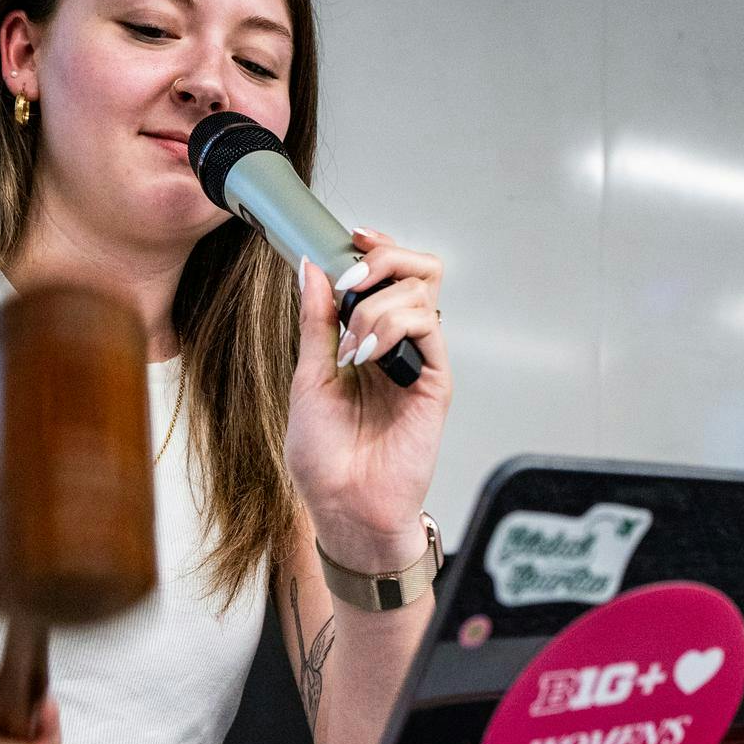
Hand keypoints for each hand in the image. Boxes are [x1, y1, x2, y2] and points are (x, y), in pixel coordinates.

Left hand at [286, 228, 451, 568]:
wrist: (343, 506)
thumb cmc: (325, 459)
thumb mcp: (308, 376)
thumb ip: (316, 321)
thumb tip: (310, 266)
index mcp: (369, 339)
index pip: (387, 274)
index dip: (375, 247)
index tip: (350, 237)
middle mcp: (399, 345)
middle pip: (419, 270)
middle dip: (384, 259)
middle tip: (352, 280)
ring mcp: (419, 361)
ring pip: (421, 291)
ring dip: (375, 306)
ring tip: (351, 347)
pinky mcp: (436, 381)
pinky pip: (429, 328)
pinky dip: (393, 327)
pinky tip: (367, 356)